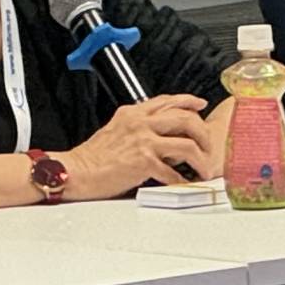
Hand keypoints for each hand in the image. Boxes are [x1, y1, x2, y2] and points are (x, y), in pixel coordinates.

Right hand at [63, 94, 222, 199]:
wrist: (75, 170)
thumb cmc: (93, 155)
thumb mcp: (116, 128)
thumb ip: (138, 125)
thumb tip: (160, 133)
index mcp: (134, 113)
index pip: (168, 100)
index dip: (189, 101)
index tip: (200, 105)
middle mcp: (140, 123)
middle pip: (185, 119)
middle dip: (203, 133)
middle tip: (209, 146)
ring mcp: (143, 142)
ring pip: (186, 145)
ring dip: (200, 160)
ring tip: (203, 169)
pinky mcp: (142, 162)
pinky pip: (172, 172)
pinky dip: (182, 181)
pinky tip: (184, 184)